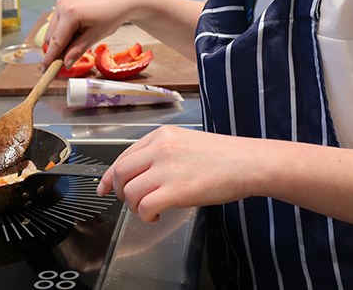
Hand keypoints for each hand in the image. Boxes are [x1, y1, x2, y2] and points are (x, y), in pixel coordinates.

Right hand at [42, 0, 143, 65]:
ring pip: (52, 31)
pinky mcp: (63, 3)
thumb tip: (65, 64)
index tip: (46, 71)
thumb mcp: (96, 35)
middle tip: (70, 60)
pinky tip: (79, 31)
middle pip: (50, 37)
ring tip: (81, 39)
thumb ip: (78, 50)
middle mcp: (61, 6)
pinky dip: (64, 32)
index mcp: (70, 13)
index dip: (50, 59)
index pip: (56, 42)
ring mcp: (61, 3)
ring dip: (61, 41)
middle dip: (58, 50)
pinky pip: (57, 23)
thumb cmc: (112, 15)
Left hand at [98, 126, 255, 222]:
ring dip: (135, 207)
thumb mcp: (185, 142)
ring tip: (150, 210)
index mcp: (161, 136)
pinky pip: (144, 207)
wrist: (248, 163)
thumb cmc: (223, 156)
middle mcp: (160, 148)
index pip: (123, 156)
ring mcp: (167, 169)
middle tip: (131, 202)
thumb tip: (138, 174)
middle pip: (121, 174)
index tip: (104, 188)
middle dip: (120, 193)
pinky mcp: (176, 190)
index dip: (109, 176)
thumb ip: (160, 153)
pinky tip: (157, 216)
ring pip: (129, 192)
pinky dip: (146, 216)